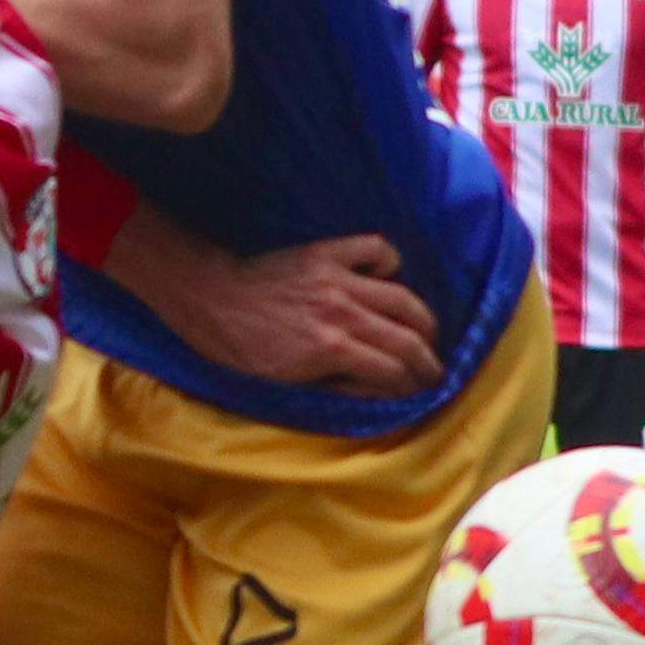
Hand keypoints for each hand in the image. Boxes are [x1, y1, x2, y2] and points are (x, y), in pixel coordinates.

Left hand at [144, 228, 439, 396]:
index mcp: (331, 349)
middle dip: (429, 361)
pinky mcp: (327, 253)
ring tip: (426, 333)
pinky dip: (389, 261)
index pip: (393, 371)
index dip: (413, 388)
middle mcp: (342, 312)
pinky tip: (388, 277)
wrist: (208, 297)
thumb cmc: (240, 349)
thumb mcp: (284, 383)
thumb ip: (337, 387)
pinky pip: (375, 249)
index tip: (421, 395)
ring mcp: (337, 279)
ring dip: (422, 319)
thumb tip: (379, 392)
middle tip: (436, 372)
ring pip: (402, 297)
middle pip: (407, 338)